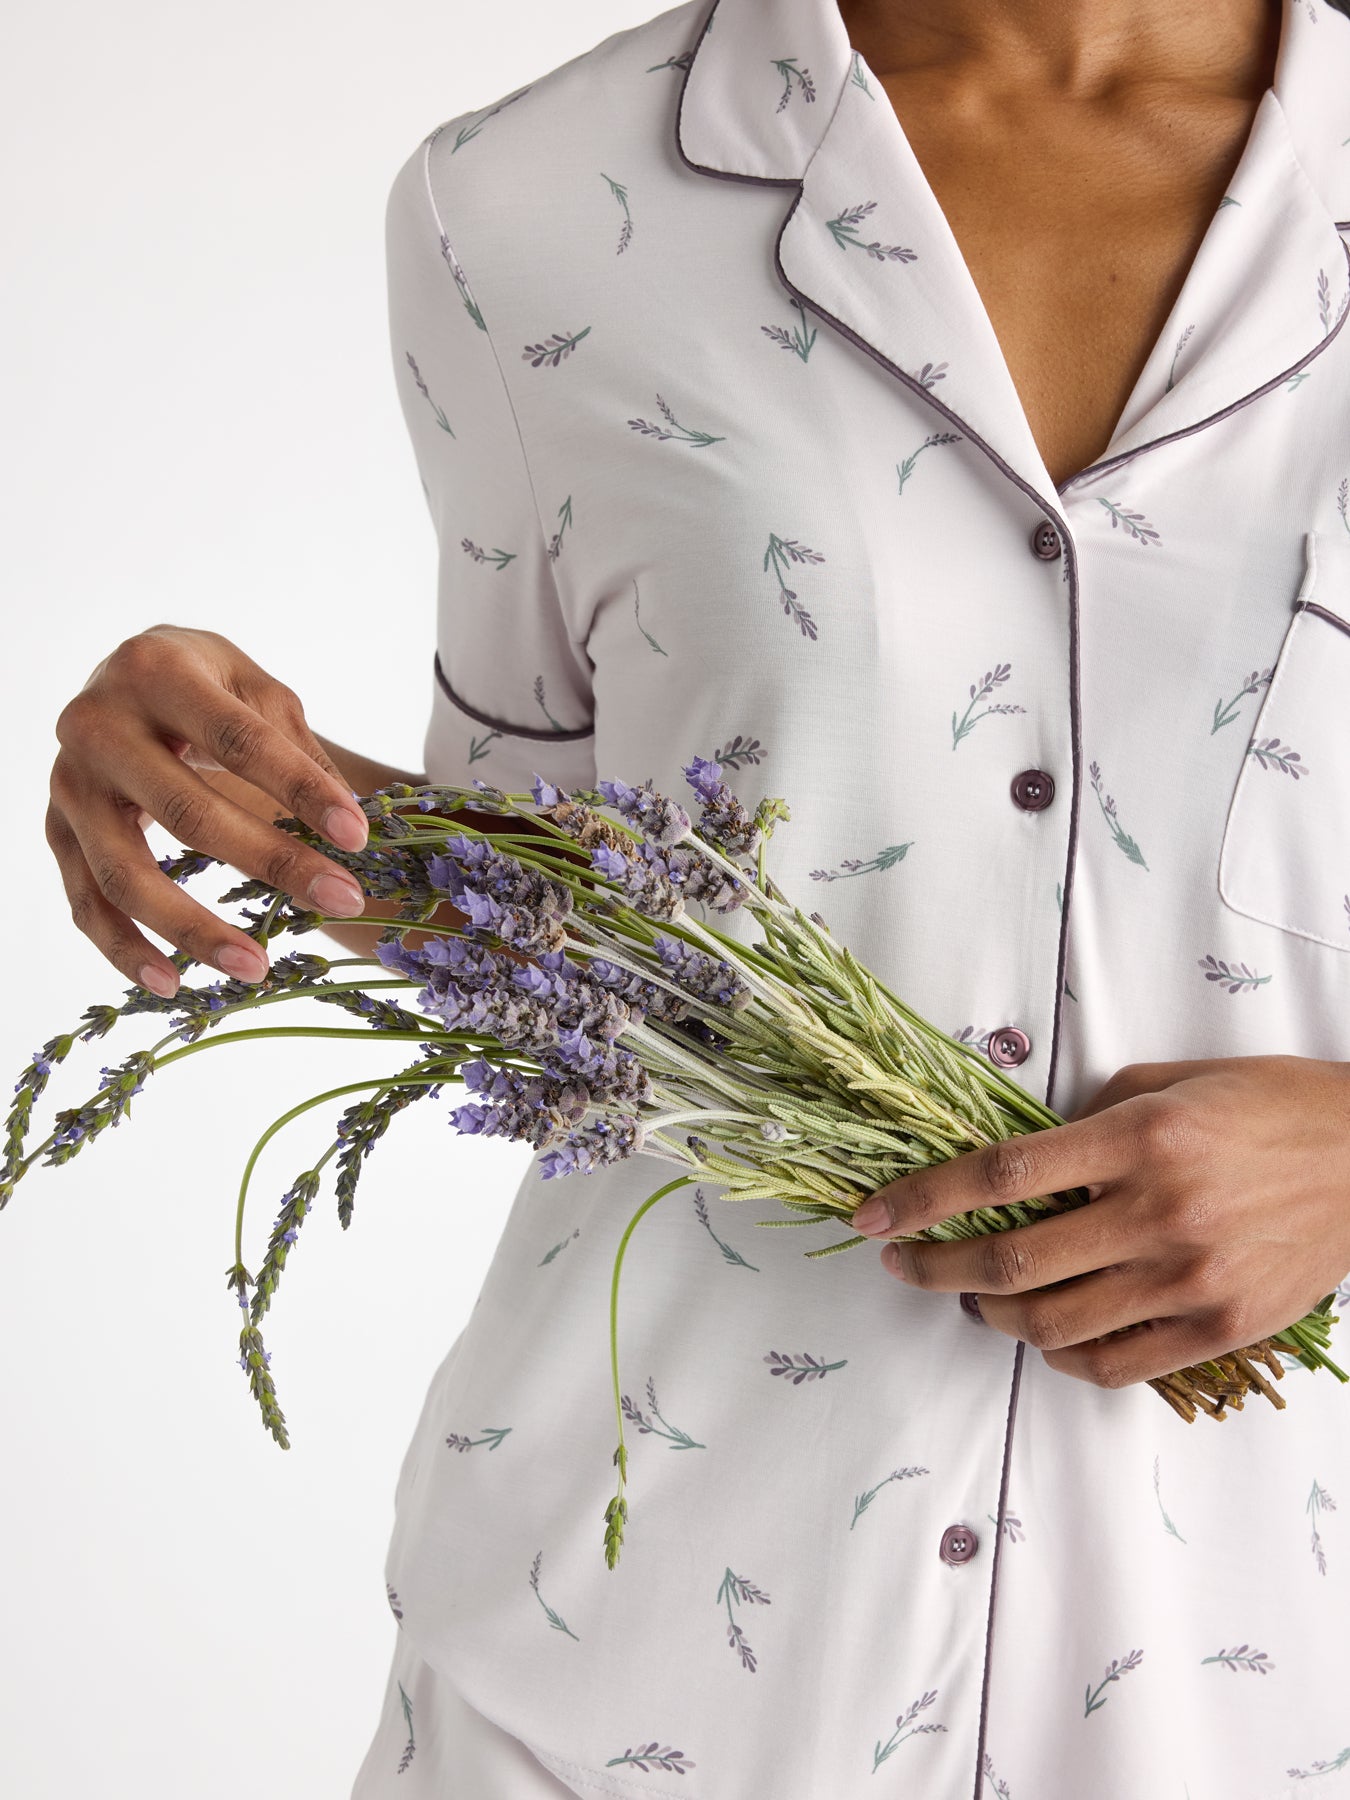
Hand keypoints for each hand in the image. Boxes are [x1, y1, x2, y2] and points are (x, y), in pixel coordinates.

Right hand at [47, 624, 369, 998]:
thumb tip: (349, 828)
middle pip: (187, 812)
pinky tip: (171, 983)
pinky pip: (86, 901)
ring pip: (126, 872)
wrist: (123, 675)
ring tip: (255, 967)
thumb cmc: (205, 683)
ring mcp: (69, 783)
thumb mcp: (255, 689)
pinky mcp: (56, 829)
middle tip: (343, 901)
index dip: (301, 790)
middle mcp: (98, 725)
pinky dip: (124, 948)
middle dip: (272, 862)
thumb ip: (297, 750)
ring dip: (192, 928)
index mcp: (156, 672)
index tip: (358, 836)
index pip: (239, 741)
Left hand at [849, 1056, 1349, 1388]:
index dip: (922, 1199)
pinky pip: (1114, 1364)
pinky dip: (1061, 1356)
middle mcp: (1157, 1211)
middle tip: (901, 1265)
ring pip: (1052, 1323)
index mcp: (1138, 1138)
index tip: (873, 1217)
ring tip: (970, 1296)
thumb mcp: (1172, 1083)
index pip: (1001, 1172)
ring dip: (989, 1315)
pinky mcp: (1219, 1326)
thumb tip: (1023, 1158)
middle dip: (933, 1267)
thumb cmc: (1269, 1106)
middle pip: (1010, 1259)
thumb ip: (1092, 1118)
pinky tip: (1043, 1334)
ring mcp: (1189, 1277)